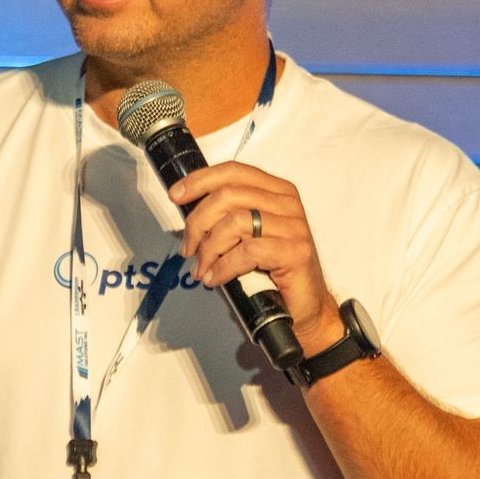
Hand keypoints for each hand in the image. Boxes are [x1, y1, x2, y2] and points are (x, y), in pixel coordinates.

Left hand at [168, 159, 340, 352]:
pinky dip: (223, 267)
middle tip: (188, 250)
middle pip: (228, 195)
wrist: (304, 307)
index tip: (176, 195)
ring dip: (209, 249)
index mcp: (276, 191)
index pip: (234, 171)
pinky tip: (215, 279)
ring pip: (235, 222)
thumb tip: (188, 209)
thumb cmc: (271, 271)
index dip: (201, 180)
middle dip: (198, 223)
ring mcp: (294, 227)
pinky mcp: (295, 252)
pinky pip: (247, 251)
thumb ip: (227, 216)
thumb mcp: (247, 235)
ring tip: (202, 269)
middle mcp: (287, 203)